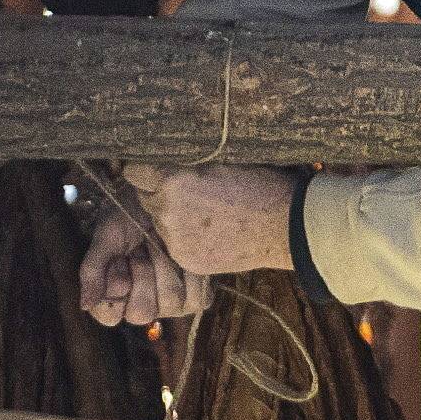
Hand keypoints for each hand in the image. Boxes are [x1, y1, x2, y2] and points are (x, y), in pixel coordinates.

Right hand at [77, 199, 212, 326]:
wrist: (164, 197)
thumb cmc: (130, 217)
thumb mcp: (107, 238)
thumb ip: (93, 271)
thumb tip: (85, 305)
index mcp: (114, 297)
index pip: (109, 316)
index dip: (115, 288)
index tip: (120, 260)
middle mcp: (142, 306)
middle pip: (142, 313)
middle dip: (143, 274)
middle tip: (142, 250)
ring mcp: (170, 305)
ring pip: (171, 302)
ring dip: (167, 267)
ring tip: (162, 247)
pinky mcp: (197, 297)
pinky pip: (197, 299)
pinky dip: (191, 272)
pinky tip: (182, 256)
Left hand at [126, 162, 299, 277]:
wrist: (285, 226)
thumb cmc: (259, 185)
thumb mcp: (220, 161)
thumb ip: (186, 163)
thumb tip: (165, 159)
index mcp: (173, 180)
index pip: (135, 173)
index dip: (146, 171)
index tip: (155, 172)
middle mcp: (167, 211)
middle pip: (145, 199)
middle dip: (160, 194)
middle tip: (189, 193)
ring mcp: (175, 239)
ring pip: (160, 223)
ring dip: (173, 217)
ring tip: (205, 214)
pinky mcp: (186, 259)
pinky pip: (175, 244)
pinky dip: (186, 238)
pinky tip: (211, 232)